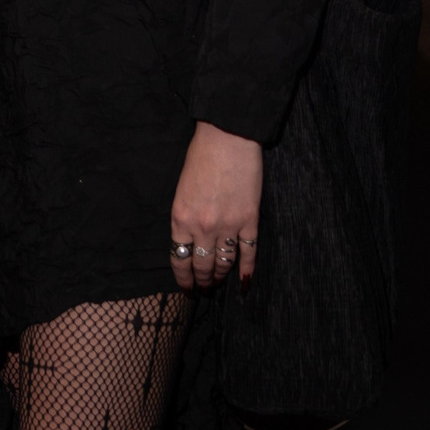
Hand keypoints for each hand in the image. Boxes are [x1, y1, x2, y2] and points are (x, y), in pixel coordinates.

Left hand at [169, 120, 262, 289]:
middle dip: (202, 282)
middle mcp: (202, 227)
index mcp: (180, 219)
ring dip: (221, 277)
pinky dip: (248, 269)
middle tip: (204, 291)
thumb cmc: (201, 159)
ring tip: (218, 285)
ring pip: (224, 262)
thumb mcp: (181, 191)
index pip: (180, 260)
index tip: (187, 289)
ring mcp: (228, 225)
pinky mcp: (249, 219)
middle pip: (202, 266)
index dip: (184, 279)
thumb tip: (190, 242)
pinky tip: (245, 282)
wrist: (226, 139)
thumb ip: (184, 218)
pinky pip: (249, 252)